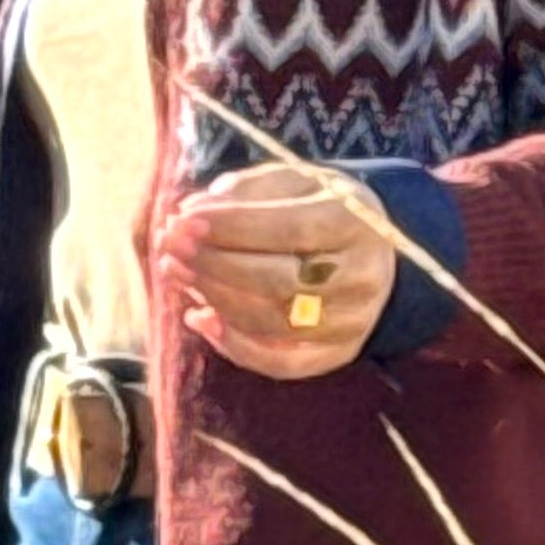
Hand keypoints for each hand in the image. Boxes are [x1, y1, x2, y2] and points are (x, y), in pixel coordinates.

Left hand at [152, 159, 397, 377]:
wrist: (376, 251)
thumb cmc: (321, 207)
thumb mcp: (295, 181)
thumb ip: (247, 191)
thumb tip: (190, 212)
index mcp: (356, 223)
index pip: (290, 229)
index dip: (232, 227)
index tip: (182, 219)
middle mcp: (361, 277)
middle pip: (278, 281)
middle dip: (214, 264)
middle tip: (169, 246)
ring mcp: (351, 322)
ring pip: (272, 322)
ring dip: (214, 298)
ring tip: (176, 271)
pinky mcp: (336, 354)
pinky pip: (281, 363)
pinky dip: (233, 346)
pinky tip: (199, 318)